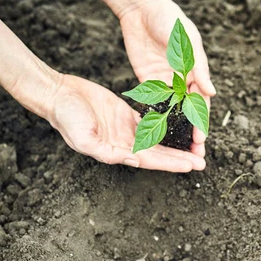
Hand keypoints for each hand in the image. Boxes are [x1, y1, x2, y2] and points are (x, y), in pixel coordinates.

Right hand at [47, 74, 205, 171]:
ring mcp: (127, 130)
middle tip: (203, 162)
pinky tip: (181, 126)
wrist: (58, 94)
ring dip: (177, 144)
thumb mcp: (83, 137)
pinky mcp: (127, 115)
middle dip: (181, 158)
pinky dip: (166, 125)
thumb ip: (107, 152)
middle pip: (160, 153)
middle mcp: (125, 144)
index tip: (192, 165)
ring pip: (158, 139)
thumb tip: (134, 162)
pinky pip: (152, 122)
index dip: (172, 163)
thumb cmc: (66, 117)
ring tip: (196, 147)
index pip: (152, 160)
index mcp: (117, 151)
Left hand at [119, 0, 215, 158]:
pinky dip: (157, 118)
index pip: (201, 103)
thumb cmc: (170, 19)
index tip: (201, 141)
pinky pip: (154, 103)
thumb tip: (212, 92)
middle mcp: (183, 80)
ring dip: (175, 131)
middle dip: (191, 133)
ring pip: (172, 112)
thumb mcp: (187, 41)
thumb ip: (198, 67)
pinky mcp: (148, 81)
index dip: (201, 123)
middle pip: (188, 113)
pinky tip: (156, 134)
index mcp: (196, 72)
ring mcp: (166, 82)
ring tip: (176, 151)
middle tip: (192, 155)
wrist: (141, 7)